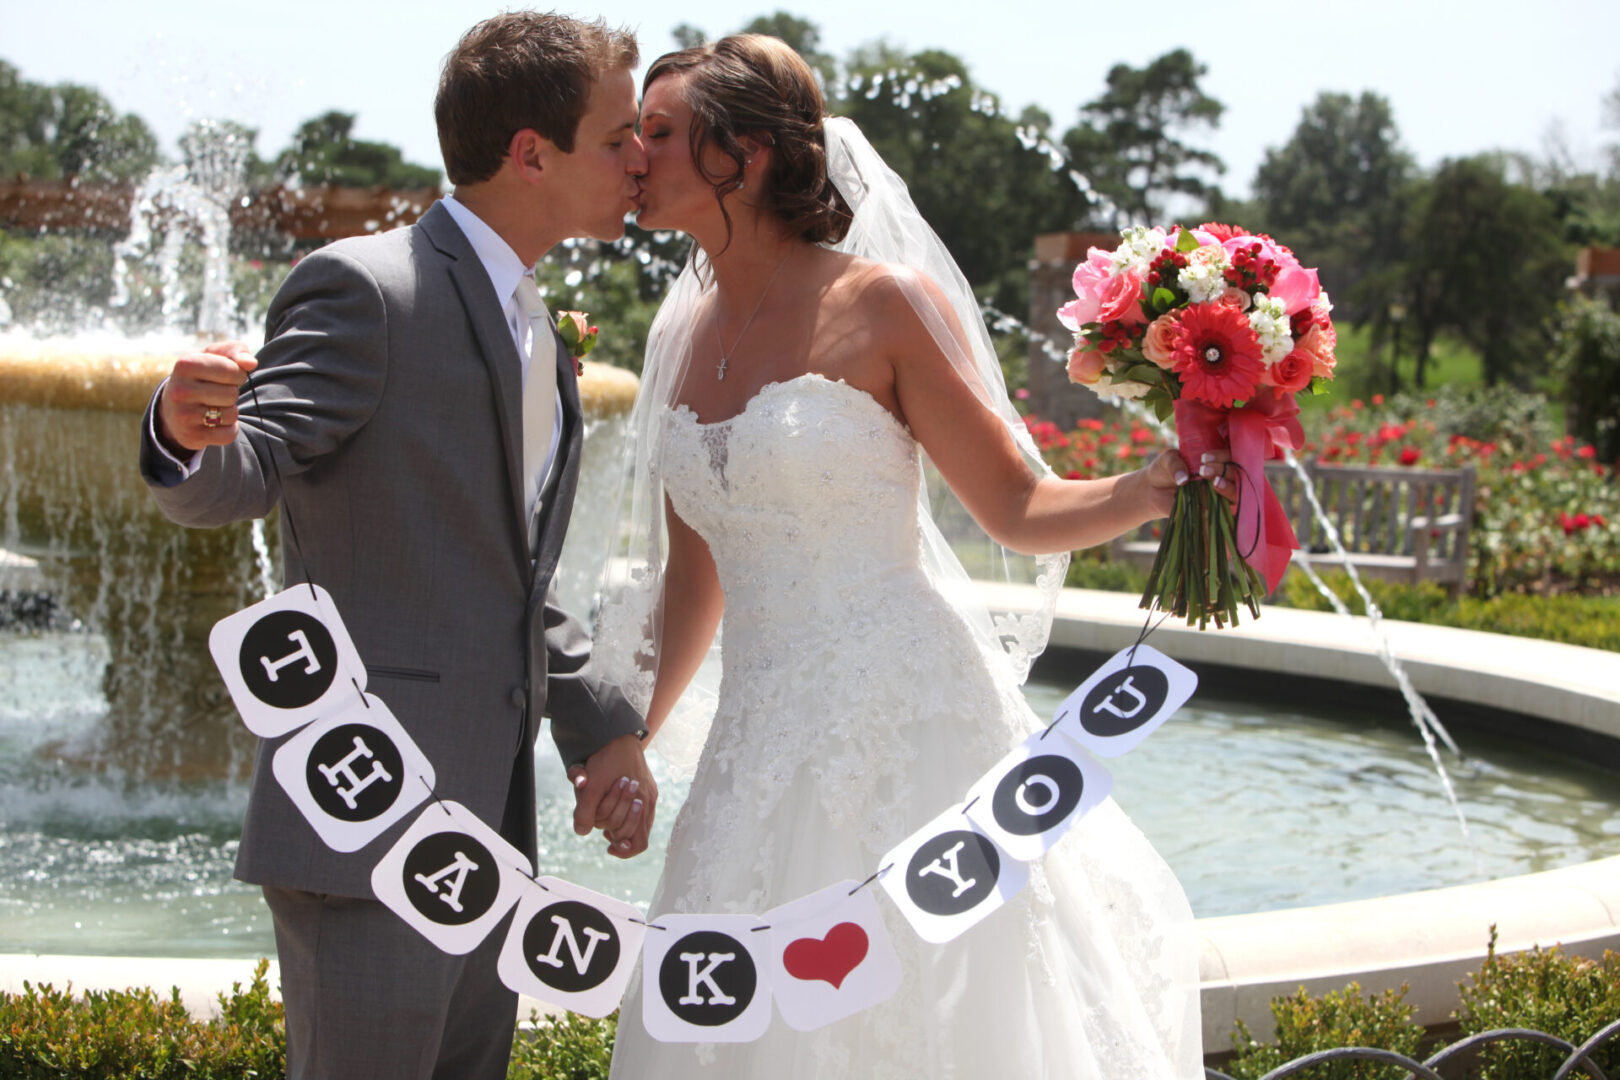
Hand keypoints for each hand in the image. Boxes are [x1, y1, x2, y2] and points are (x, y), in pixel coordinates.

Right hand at [155, 341, 257, 453]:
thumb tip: (250, 363)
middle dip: (232, 393)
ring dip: (230, 411)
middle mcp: (180, 390)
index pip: (232, 370)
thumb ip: (236, 351)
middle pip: (232, 394)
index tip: (227, 375)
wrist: (173, 408)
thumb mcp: (214, 356)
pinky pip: (229, 434)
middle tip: (217, 392)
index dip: (238, 374)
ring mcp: (183, 415)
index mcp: (185, 364)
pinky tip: (214, 423)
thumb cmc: (202, 375)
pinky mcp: (191, 436)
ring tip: (213, 406)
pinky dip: (228, 429)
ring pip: (231, 415)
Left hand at [568, 733, 656, 858]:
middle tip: (604, 831)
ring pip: (640, 823)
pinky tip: (614, 809)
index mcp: (641, 801)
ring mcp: (650, 793)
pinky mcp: (648, 786)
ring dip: (622, 824)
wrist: (618, 732)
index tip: (607, 845)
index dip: (622, 849)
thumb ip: (585, 810)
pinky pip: (643, 812)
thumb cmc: (605, 758)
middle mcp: (649, 799)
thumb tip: (582, 832)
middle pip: (637, 834)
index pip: (637, 842)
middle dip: (618, 833)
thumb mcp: (591, 784)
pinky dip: (628, 815)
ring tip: (607, 822)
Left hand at [1143, 447, 1234, 516]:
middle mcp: (1221, 477)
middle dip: (1224, 470)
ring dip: (1228, 486)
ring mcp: (1219, 495)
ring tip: (1213, 481)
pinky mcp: (1213, 510)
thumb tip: (1184, 479)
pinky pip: (1226, 509)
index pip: (1230, 457)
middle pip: (1236, 474)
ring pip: (1236, 492)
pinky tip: (1215, 494)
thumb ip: (1175, 464)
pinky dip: (1224, 501)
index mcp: (1214, 461)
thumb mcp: (1168, 460)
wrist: (1153, 490)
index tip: (1204, 458)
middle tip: (1204, 470)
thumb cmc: (1164, 470)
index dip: (1223, 456)